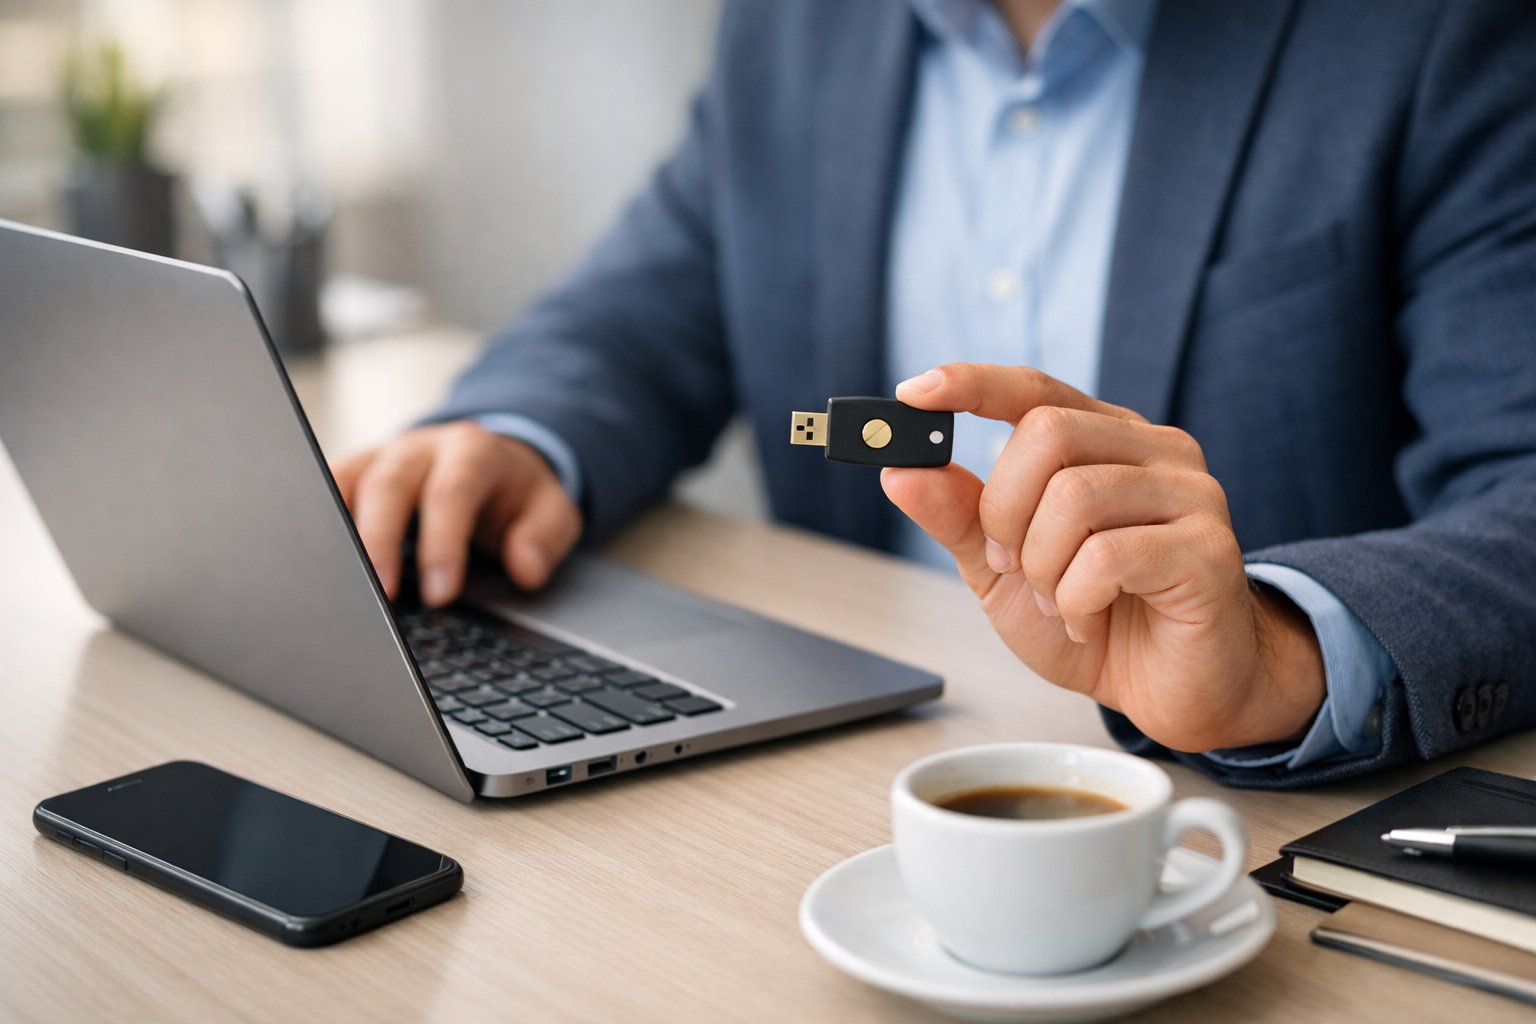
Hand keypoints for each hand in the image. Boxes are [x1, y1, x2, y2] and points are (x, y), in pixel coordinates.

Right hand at [331, 422, 581, 605]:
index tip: (441, 594)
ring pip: (345, 482)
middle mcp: (421, 448)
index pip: (453, 492)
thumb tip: (527, 568)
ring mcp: (382, 456)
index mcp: (473, 452)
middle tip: (382, 597)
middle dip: (381, 542)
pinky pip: (324, 490)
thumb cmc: (517, 496)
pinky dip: (317, 523)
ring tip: (336, 586)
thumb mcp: (553, 512)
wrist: (495, 464)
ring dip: (337, 533)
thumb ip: (545, 538)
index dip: (443, 543)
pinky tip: (315, 563)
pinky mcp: (355, 473)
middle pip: (389, 484)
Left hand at [880, 363, 1325, 752]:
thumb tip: (900, 469)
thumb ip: (958, 517)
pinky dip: (1076, 600)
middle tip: (1012, 564)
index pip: (1034, 390)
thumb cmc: (1097, 620)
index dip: (972, 385)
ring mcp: (1190, 494)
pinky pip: (1108, 557)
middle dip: (1004, 510)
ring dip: (1042, 566)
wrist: (1171, 691)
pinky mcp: (1208, 549)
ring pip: (1075, 496)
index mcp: (1104, 441)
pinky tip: (1088, 620)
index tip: (912, 394)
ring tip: (1057, 601)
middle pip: (1047, 435)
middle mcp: (1154, 451)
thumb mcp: (1003, 569)